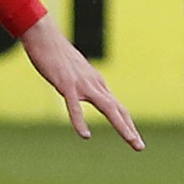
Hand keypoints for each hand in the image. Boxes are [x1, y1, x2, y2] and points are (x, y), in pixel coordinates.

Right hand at [21, 17, 141, 147]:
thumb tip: (83, 91)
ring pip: (107, 108)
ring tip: (131, 140)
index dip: (126, 122)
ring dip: (122, 126)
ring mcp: (81, 84)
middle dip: (129, 128)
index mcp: (96, 82)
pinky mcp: (66, 84)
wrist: (44, 36)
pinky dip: (80, 121)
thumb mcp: (74, 70)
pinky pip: (74, 106)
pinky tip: (85, 135)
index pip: (116, 106)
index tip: (134, 137)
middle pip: (117, 109)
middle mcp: (94, 84)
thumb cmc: (56, 53)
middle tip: (139, 146)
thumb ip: (81, 82)